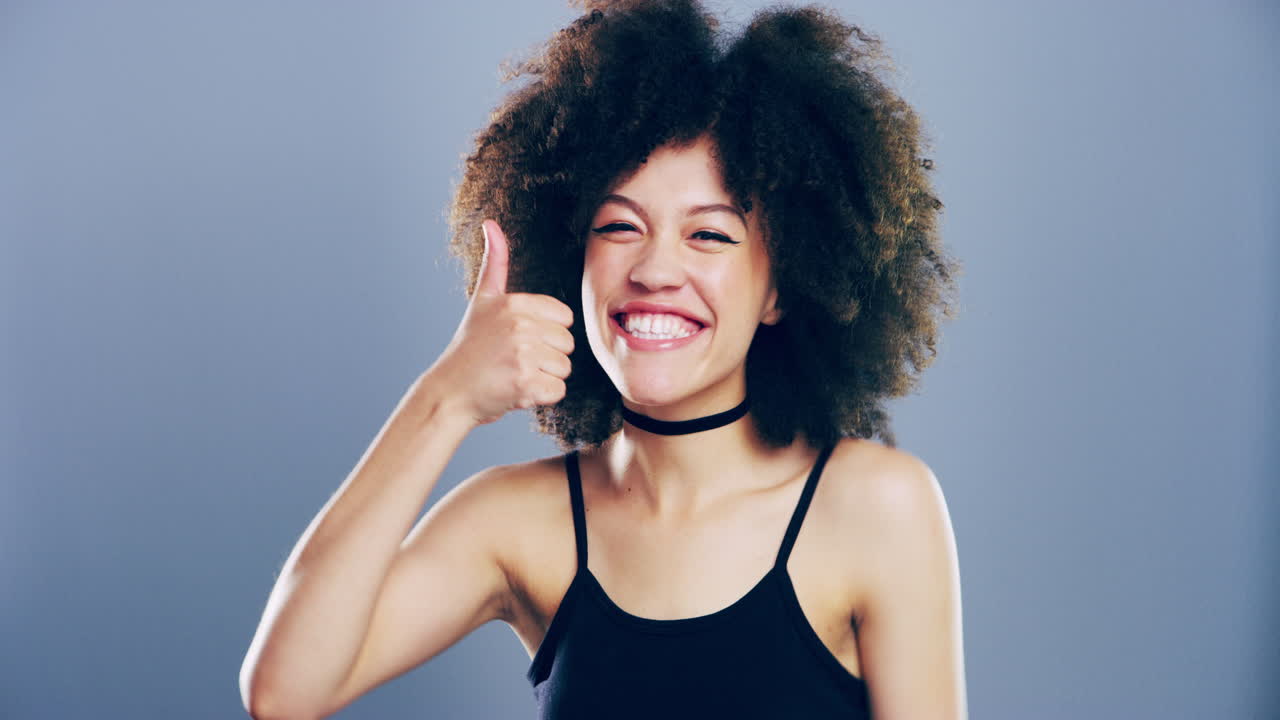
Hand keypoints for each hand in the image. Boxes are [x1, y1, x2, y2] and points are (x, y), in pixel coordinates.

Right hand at [428, 220, 575, 425]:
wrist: (449, 392)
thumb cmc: (470, 348)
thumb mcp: (482, 301)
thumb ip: (495, 264)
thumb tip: (491, 224)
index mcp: (515, 303)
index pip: (564, 318)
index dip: (546, 332)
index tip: (518, 339)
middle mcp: (520, 326)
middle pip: (567, 344)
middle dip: (546, 357)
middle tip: (514, 360)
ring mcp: (523, 355)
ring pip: (564, 368)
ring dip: (543, 378)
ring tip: (513, 374)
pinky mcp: (525, 384)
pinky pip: (557, 391)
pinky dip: (540, 396)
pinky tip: (516, 390)